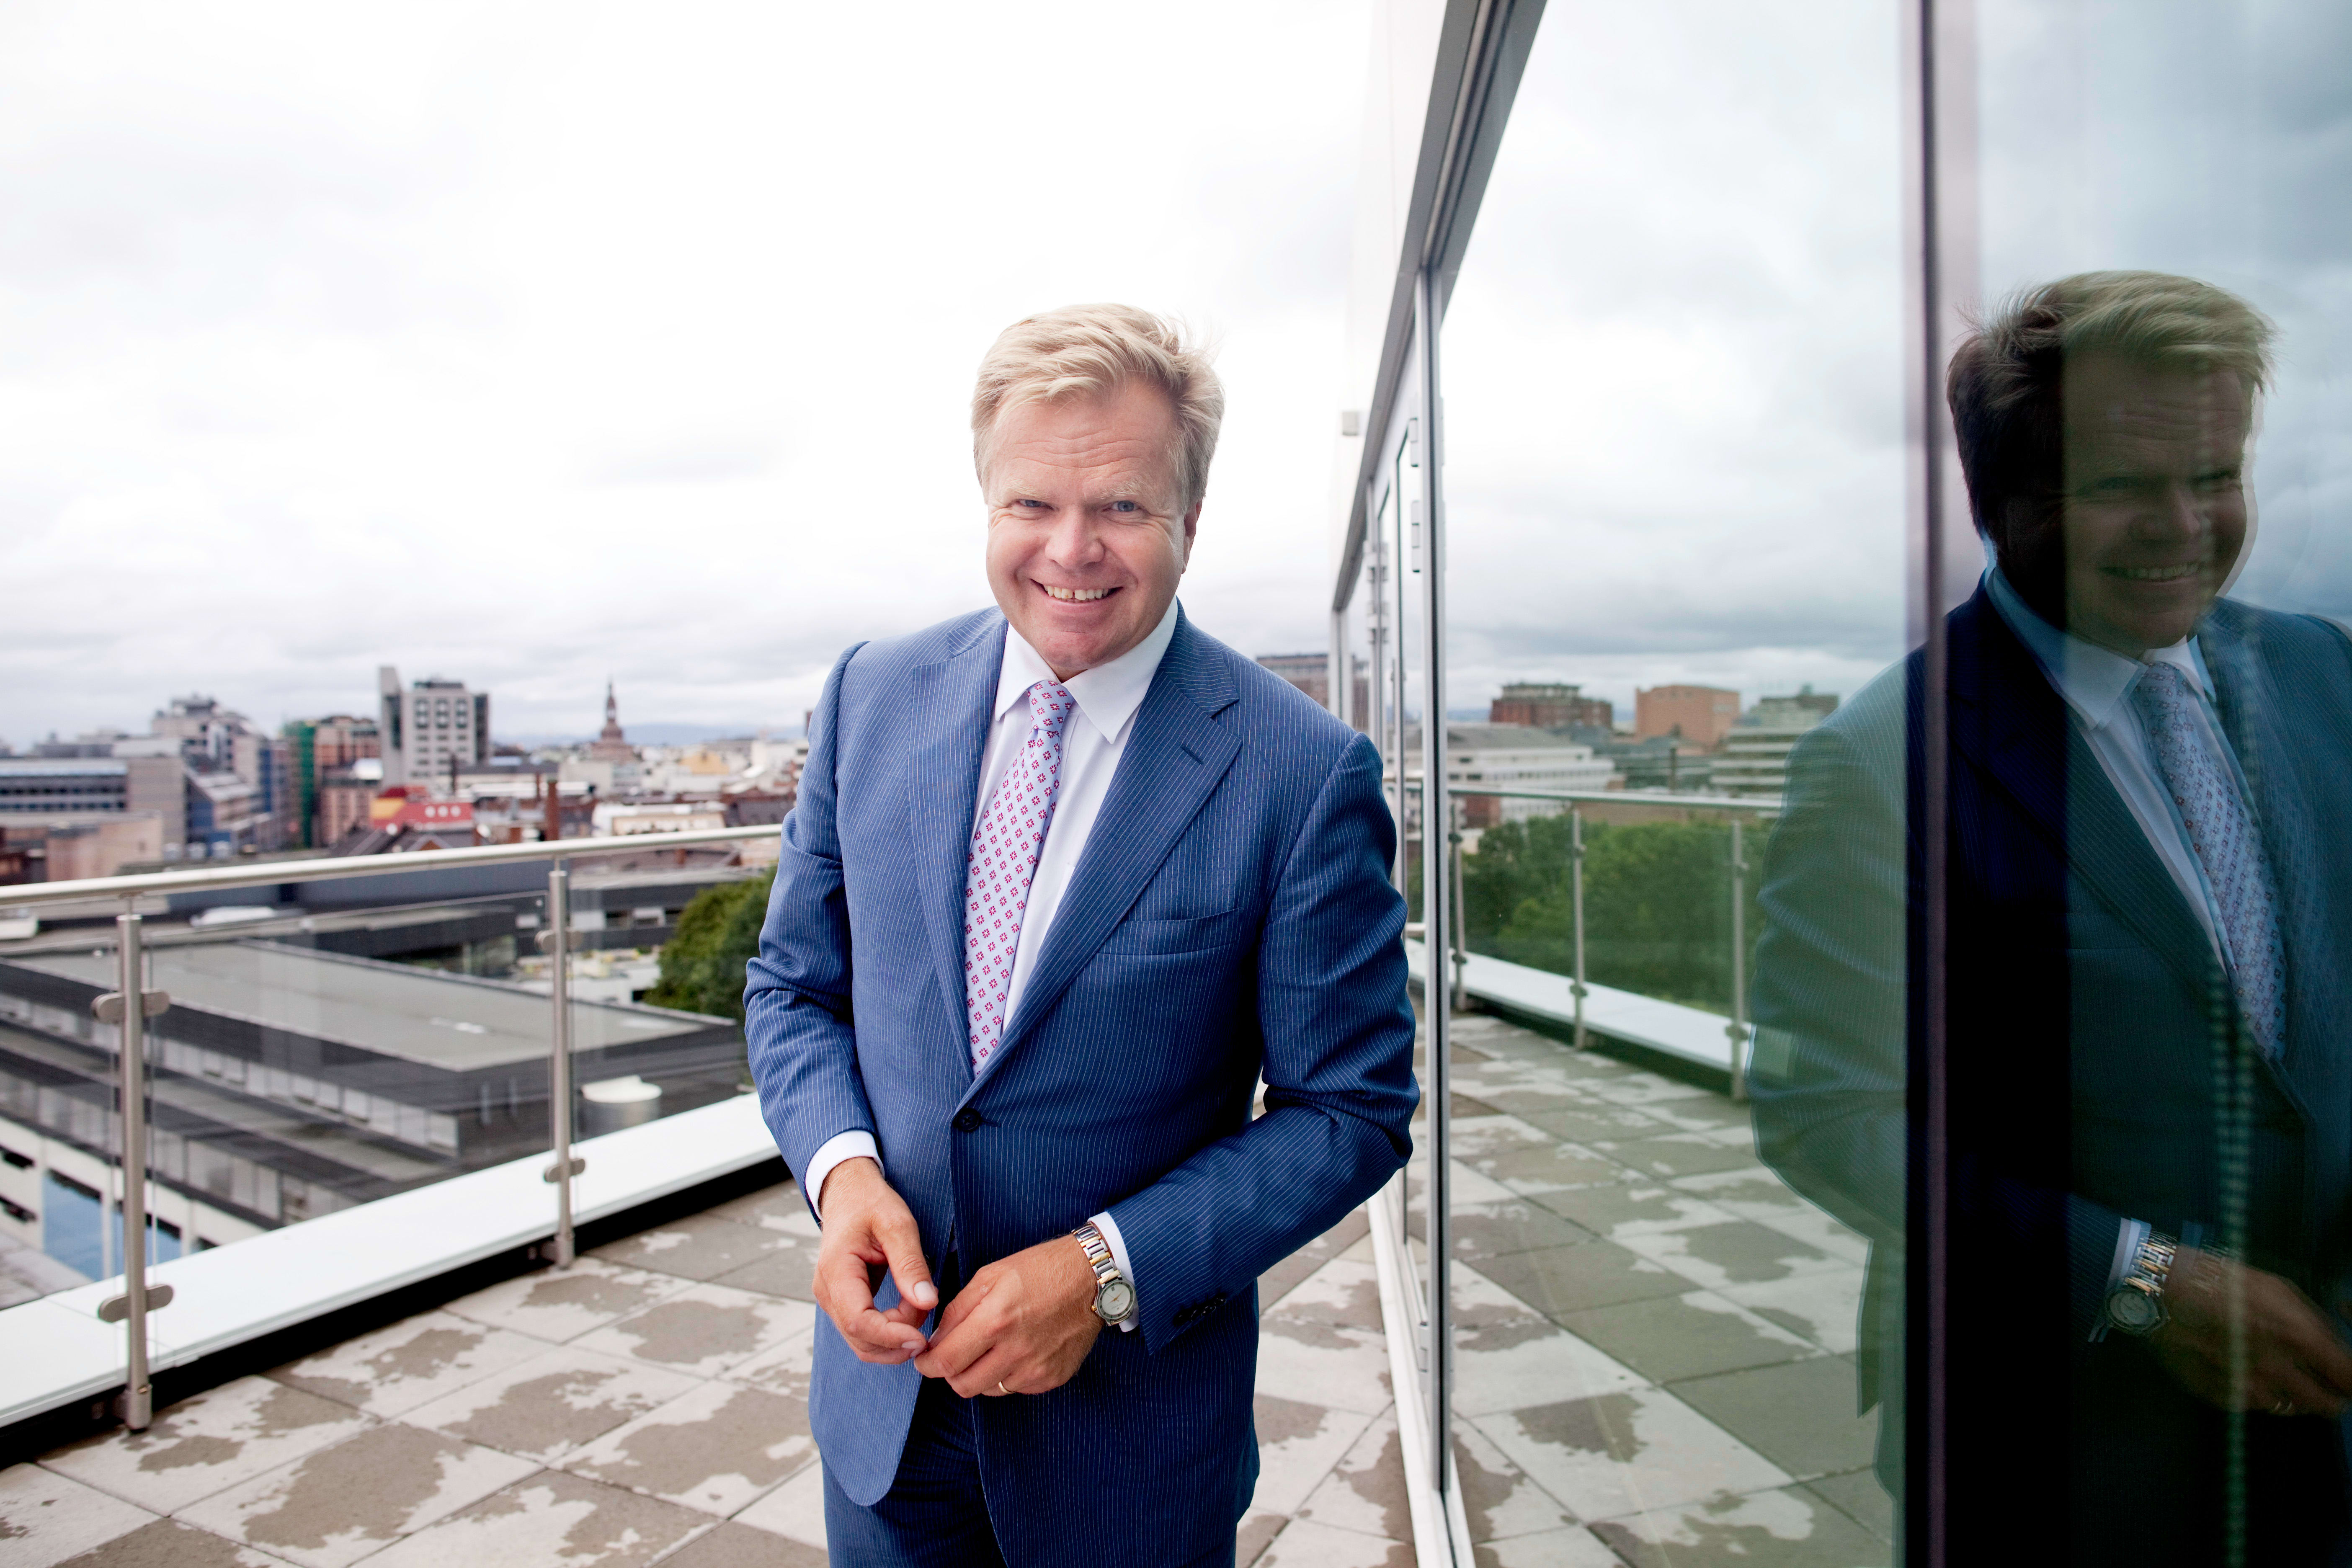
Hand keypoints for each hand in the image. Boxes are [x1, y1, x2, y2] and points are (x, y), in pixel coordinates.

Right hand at [812, 1158, 938, 1363]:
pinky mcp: (842, 1302)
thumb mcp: (898, 1225)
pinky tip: (908, 1310)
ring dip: (895, 1337)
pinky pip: (864, 1331)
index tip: (921, 1338)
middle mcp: (827, 1291)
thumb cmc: (871, 1203)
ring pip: (862, 1342)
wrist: (849, 1193)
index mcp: (836, 1270)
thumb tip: (928, 1302)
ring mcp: (832, 1299)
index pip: (859, 1321)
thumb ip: (910, 1264)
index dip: (891, 1336)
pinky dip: (888, 1330)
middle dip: (898, 1339)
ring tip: (919, 1306)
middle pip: (860, 1339)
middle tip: (927, 1313)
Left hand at [912, 1235, 1101, 1397]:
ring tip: (990, 1348)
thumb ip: (958, 1310)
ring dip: (980, 1374)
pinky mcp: (1052, 1378)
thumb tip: (936, 1341)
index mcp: (995, 1321)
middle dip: (951, 1373)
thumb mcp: (990, 1276)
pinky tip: (1016, 1350)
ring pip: (988, 1390)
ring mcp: (1036, 1369)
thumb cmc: (1040, 1270)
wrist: (1092, 1278)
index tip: (925, 1360)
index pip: (946, 1361)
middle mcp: (1015, 1351)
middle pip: (963, 1385)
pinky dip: (1008, 1375)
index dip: (927, 1365)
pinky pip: (1016, 1388)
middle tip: (954, 1355)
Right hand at [2147, 1246, 2351, 1417]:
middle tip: (2318, 1382)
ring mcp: (2247, 1388)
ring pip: (2289, 1409)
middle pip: (2326, 1406)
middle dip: (2330, 1397)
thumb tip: (2333, 1347)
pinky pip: (2251, 1405)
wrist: (2159, 1288)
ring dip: (2289, 1394)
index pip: (2349, 1379)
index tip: (2345, 1376)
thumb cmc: (2221, 1279)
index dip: (2351, 1380)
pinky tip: (2237, 1368)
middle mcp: (2278, 1371)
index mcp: (2298, 1338)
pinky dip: (2252, 1392)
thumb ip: (2313, 1320)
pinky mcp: (2220, 1396)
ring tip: (2271, 1369)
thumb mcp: (2277, 1287)